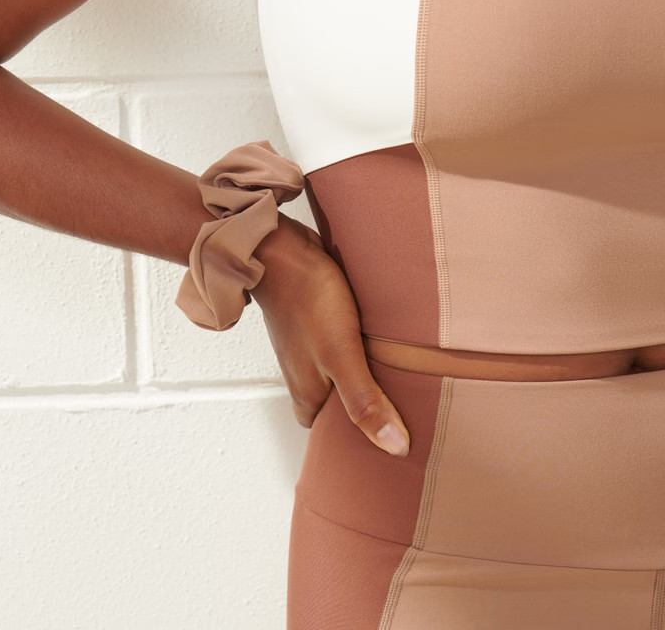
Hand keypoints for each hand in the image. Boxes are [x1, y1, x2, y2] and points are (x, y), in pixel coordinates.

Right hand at [250, 215, 410, 455]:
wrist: (282, 247)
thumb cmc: (308, 299)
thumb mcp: (341, 355)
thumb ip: (364, 401)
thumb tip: (394, 447)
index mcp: (307, 394)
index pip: (335, 436)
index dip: (364, 442)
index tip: (399, 444)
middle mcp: (307, 375)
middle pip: (342, 405)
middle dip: (371, 407)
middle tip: (412, 410)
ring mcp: (311, 348)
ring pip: (346, 374)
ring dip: (370, 374)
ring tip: (407, 376)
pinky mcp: (320, 323)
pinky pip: (346, 346)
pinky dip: (365, 348)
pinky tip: (386, 340)